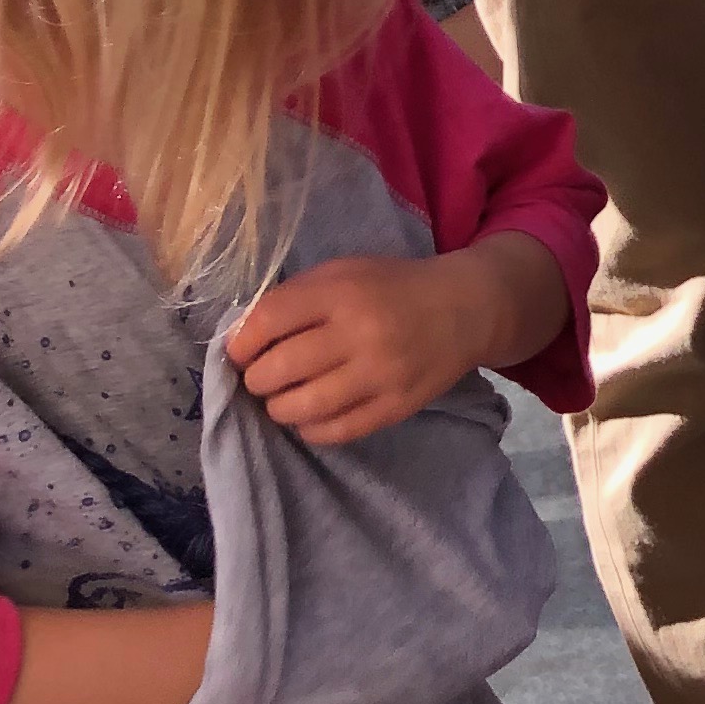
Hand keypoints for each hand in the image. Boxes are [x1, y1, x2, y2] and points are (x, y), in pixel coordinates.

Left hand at [227, 233, 568, 446]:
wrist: (466, 308)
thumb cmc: (393, 287)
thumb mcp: (344, 272)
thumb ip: (295, 297)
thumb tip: (242, 337)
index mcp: (342, 292)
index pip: (267, 322)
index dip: (240, 343)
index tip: (239, 352)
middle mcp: (360, 333)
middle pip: (277, 370)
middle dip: (256, 379)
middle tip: (261, 377)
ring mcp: (380, 374)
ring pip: (301, 408)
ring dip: (278, 407)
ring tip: (282, 398)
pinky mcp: (396, 406)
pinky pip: (335, 431)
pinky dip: (311, 429)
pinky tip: (311, 416)